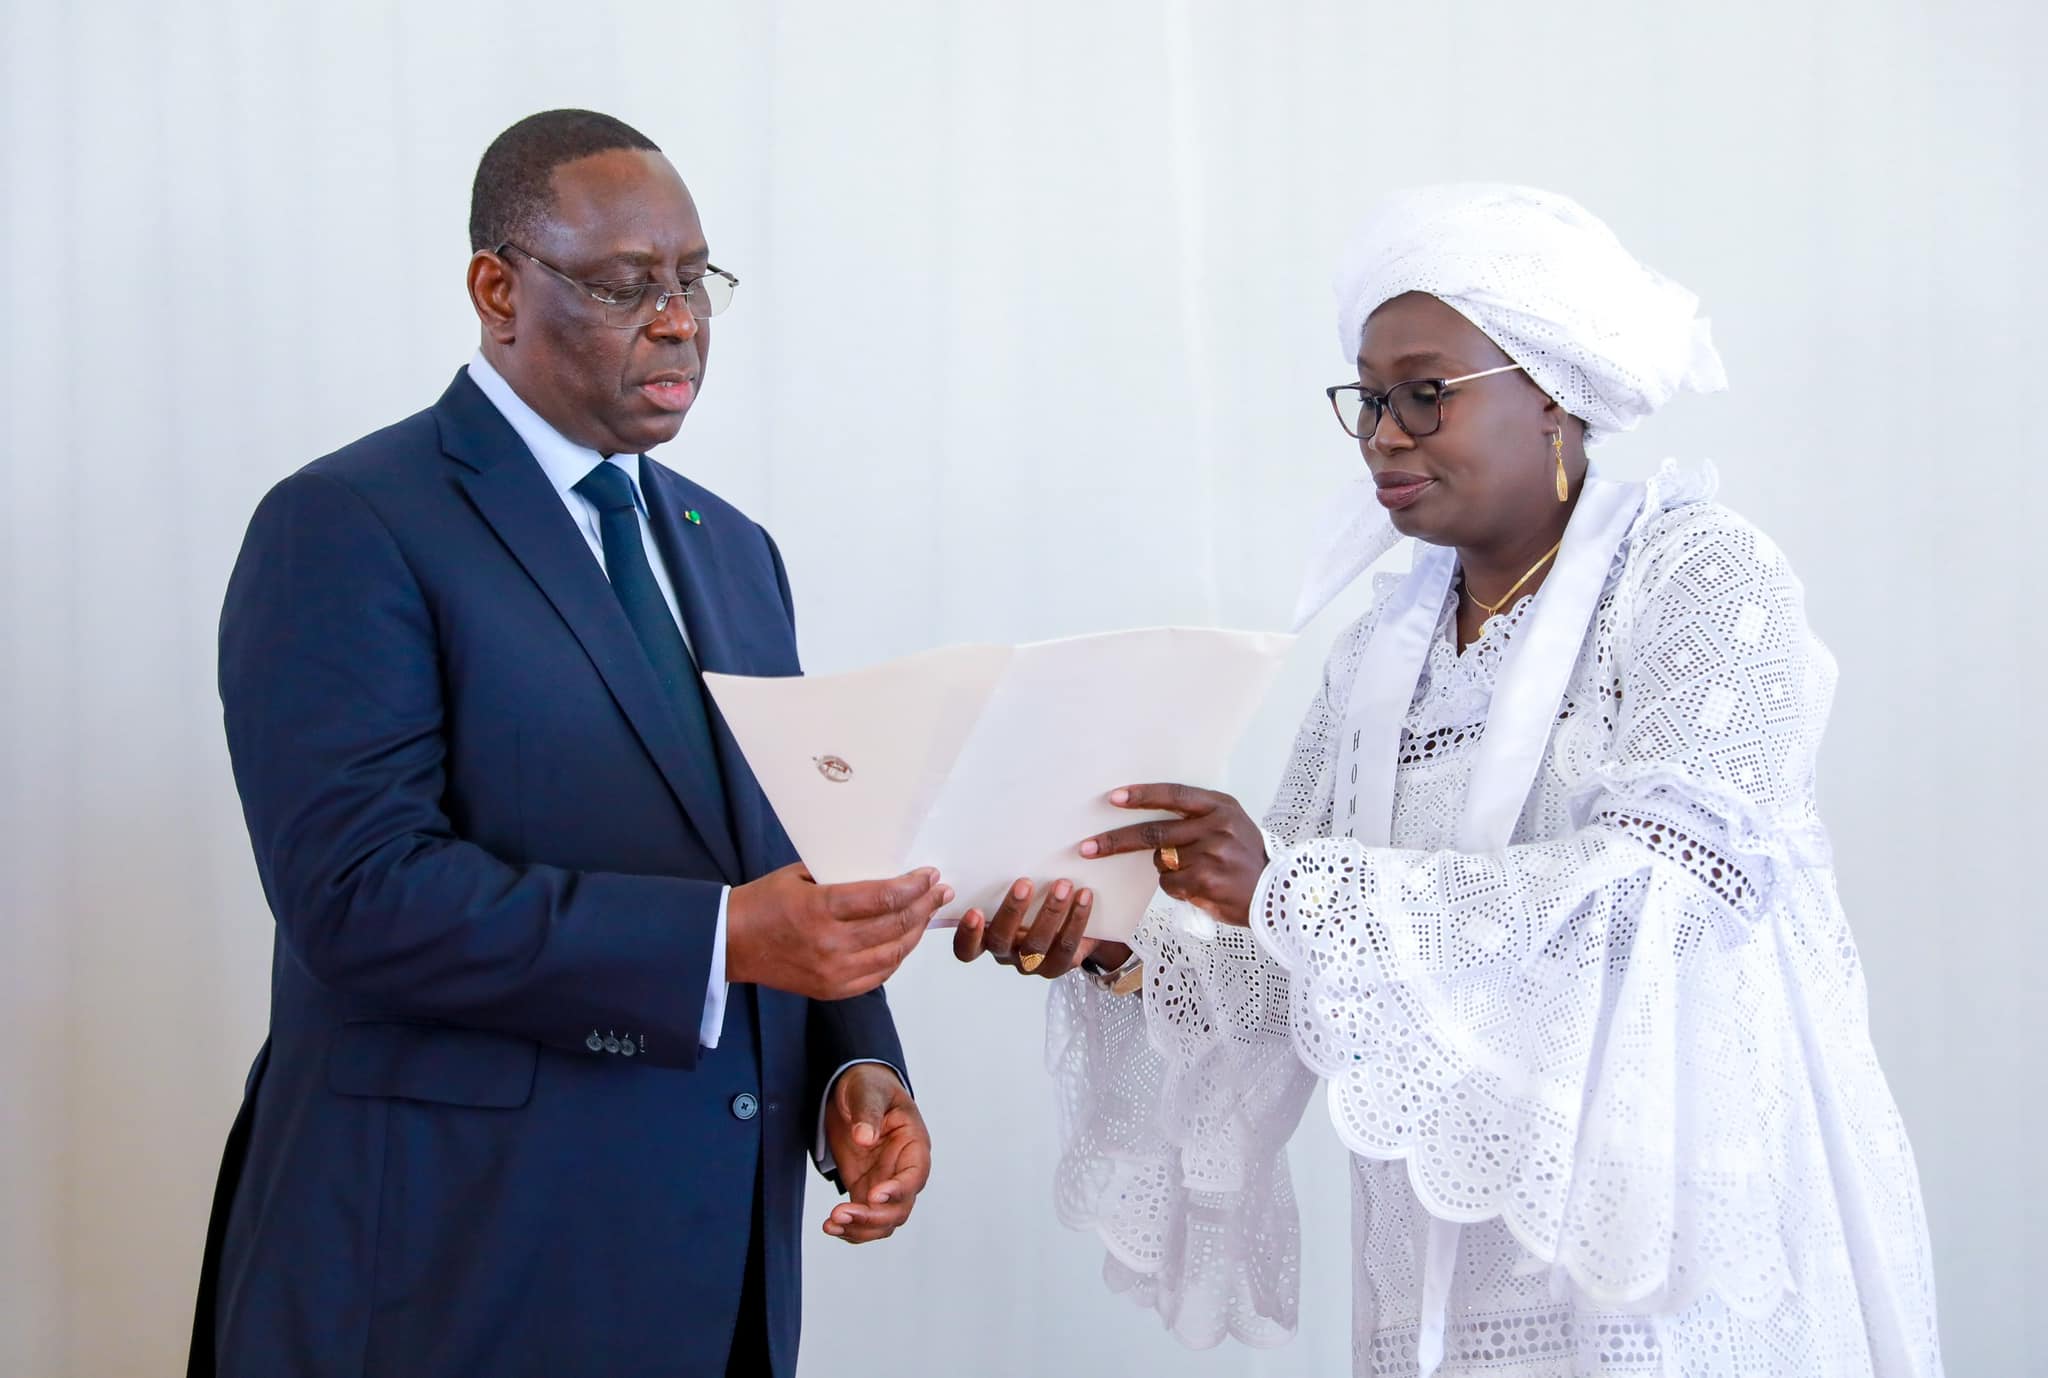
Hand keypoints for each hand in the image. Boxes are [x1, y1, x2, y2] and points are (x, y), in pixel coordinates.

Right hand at [726, 863, 951, 999]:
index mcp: (820, 908)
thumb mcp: (799, 875)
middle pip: (895, 924)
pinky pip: (879, 975)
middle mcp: (830, 943)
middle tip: (940, 891)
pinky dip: (897, 956)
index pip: (883, 897)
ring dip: (916, 931)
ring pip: (893, 953)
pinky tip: (905, 940)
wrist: (730, 944)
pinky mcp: (832, 990)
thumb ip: (840, 874)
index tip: (929, 875)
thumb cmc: (763, 903)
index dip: (914, 886)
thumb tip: (884, 868)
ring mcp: (833, 972)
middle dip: (924, 905)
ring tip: (927, 913)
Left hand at [821, 1064, 930, 1243]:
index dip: (899, 1190)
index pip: (915, 1176)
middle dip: (873, 1217)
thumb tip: (864, 1137)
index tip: (874, 1195)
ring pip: (883, 1221)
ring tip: (833, 1223)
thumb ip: (867, 1112)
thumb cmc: (869, 1086)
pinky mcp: (864, 1189)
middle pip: (900, 1207)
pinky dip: (849, 1227)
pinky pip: (863, 1218)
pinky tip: (830, 1226)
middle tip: (842, 1213)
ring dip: (860, 1228)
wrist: (852, 1091)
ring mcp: (884, 1182)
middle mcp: (903, 1170)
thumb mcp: (868, 1090)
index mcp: (914, 1145)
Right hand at [952, 877, 1122, 978]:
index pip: (966, 949)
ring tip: (1063, 884)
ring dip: (1050, 912)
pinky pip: (1067, 945)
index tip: (973, 910)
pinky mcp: (1060, 966)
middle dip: (1012, 911)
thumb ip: (1005, 881)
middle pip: (1000, 940)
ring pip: (1037, 944)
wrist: (1074, 927)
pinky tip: (1084, 896)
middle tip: (1025, 883)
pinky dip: (1077, 918)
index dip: (968, 934)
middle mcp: (1006, 954)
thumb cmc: (1034, 902)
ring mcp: (1032, 964)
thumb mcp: (1018, 894)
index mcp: (987, 939)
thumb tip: (1008, 844)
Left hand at [1078, 783, 1266, 925]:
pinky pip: (1171, 884)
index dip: (1141, 795)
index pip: (1173, 794)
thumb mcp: (1231, 825)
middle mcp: (1216, 826)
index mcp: (1221, 806)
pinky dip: (1177, 888)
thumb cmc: (1247, 859)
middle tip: (1087, 847)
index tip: (1113, 798)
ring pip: (1162, 861)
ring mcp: (1211, 854)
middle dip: (1115, 840)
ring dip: (1167, 869)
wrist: (1278, 894)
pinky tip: (1200, 888)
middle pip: (1153, 831)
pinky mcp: (1206, 881)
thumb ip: (1197, 817)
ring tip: (1195, 873)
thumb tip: (1147, 816)